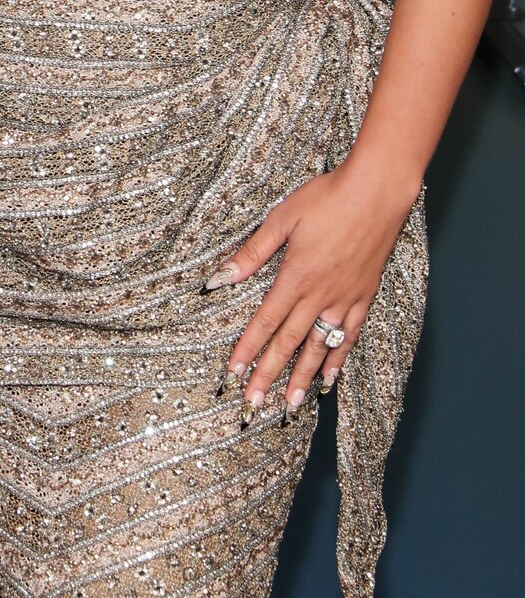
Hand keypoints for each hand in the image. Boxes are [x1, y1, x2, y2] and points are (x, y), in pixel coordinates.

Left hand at [205, 161, 414, 410]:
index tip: (233, 375)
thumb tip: (221, 277)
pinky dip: (338, 359)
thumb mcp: (282, 218)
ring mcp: (345, 299)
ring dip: (303, 377)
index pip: (266, 322)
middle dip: (269, 375)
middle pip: (289, 343)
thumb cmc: (327, 198)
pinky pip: (349, 336)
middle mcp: (320, 295)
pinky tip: (330, 378)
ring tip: (290, 404)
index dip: (248, 349)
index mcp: (296, 276)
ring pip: (319, 347)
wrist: (377, 192)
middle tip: (255, 405)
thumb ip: (253, 252)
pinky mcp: (364, 296)